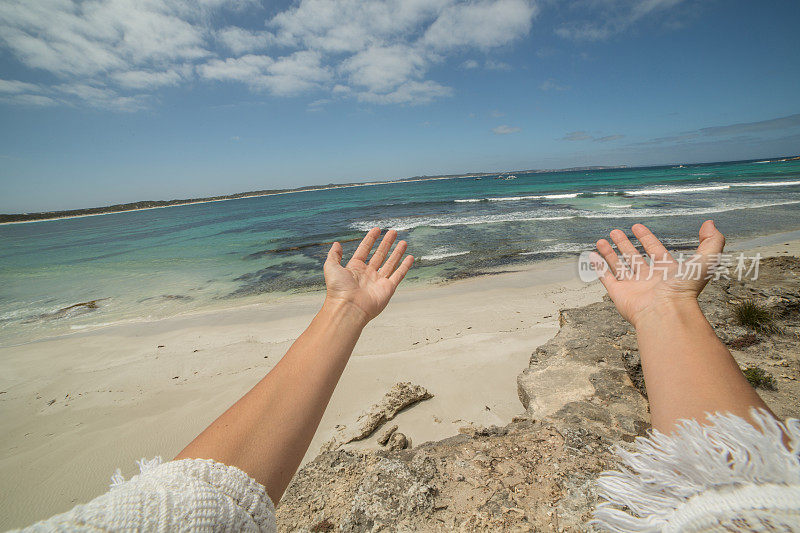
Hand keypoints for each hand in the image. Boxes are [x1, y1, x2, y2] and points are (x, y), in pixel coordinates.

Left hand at [323, 228, 413, 322]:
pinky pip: (398, 275)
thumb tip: (337, 244)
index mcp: (355, 268)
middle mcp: (368, 274)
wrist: (348, 308)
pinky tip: (410, 257)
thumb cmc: (338, 289)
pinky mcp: (388, 289)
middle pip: (379, 254)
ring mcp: (378, 281)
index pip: (365, 249)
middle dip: (387, 243)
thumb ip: (334, 255)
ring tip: (403, 242)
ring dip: (397, 252)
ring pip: (390, 263)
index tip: (377, 229)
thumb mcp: (331, 267)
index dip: (371, 239)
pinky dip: (405, 266)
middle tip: (393, 232)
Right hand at [591, 220, 724, 327]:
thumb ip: (712, 241)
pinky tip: (593, 256)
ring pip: (619, 266)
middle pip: (635, 258)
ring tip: (601, 240)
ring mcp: (633, 287)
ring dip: (610, 253)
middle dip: (625, 244)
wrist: (666, 312)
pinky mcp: (619, 294)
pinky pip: (607, 278)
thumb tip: (710, 223)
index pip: (655, 250)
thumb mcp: (707, 260)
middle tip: (615, 232)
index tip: (637, 227)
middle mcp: (649, 279)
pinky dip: (599, 267)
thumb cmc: (685, 289)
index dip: (646, 238)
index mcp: (667, 271)